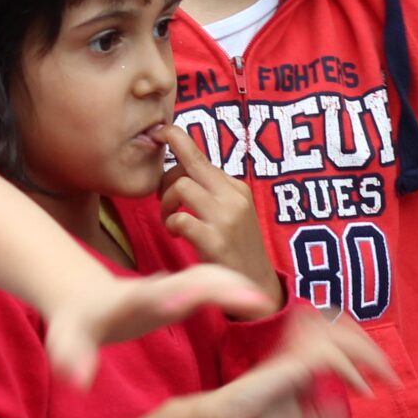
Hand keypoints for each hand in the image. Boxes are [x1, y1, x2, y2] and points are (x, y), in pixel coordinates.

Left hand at [44, 264, 277, 389]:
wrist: (85, 298)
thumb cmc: (78, 325)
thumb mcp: (66, 342)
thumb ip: (70, 360)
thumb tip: (77, 382)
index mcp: (131, 300)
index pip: (153, 296)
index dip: (172, 296)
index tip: (193, 299)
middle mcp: (156, 287)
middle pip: (192, 279)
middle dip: (221, 286)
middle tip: (255, 301)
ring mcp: (172, 284)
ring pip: (210, 274)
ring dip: (237, 284)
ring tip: (267, 302)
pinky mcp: (184, 287)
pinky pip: (215, 280)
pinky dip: (238, 286)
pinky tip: (259, 301)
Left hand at [159, 126, 282, 304]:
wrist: (256, 285)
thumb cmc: (236, 247)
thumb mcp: (231, 212)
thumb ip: (211, 191)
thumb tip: (180, 170)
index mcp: (236, 187)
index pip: (200, 156)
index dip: (177, 139)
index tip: (160, 133)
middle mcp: (233, 197)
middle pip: (188, 165)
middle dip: (165, 179)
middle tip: (164, 201)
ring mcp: (226, 218)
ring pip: (180, 187)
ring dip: (166, 204)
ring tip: (170, 221)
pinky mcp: (216, 241)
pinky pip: (179, 219)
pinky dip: (172, 225)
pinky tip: (178, 235)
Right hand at [183, 304, 381, 417]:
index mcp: (298, 359)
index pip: (336, 336)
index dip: (363, 350)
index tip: (385, 378)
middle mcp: (297, 350)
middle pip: (341, 326)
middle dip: (371, 346)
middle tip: (390, 374)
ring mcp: (293, 355)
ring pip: (339, 334)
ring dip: (367, 353)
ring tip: (384, 374)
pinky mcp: (290, 365)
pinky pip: (329, 357)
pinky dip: (351, 371)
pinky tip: (363, 390)